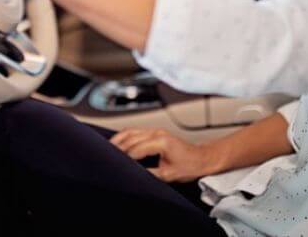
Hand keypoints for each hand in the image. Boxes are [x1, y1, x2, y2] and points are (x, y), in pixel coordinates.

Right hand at [109, 128, 223, 182]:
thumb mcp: (169, 175)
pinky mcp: (155, 132)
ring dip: (118, 139)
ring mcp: (155, 131)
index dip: (125, 158)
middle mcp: (156, 133)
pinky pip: (135, 131)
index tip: (115, 165)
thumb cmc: (190, 166)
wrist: (202, 158)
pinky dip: (124, 136)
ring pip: (131, 131)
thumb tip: (135, 176)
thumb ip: (151, 174)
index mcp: (161, 142)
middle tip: (106, 157)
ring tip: (107, 149)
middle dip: (117, 147)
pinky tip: (118, 143)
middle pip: (130, 137)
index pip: (136, 149)